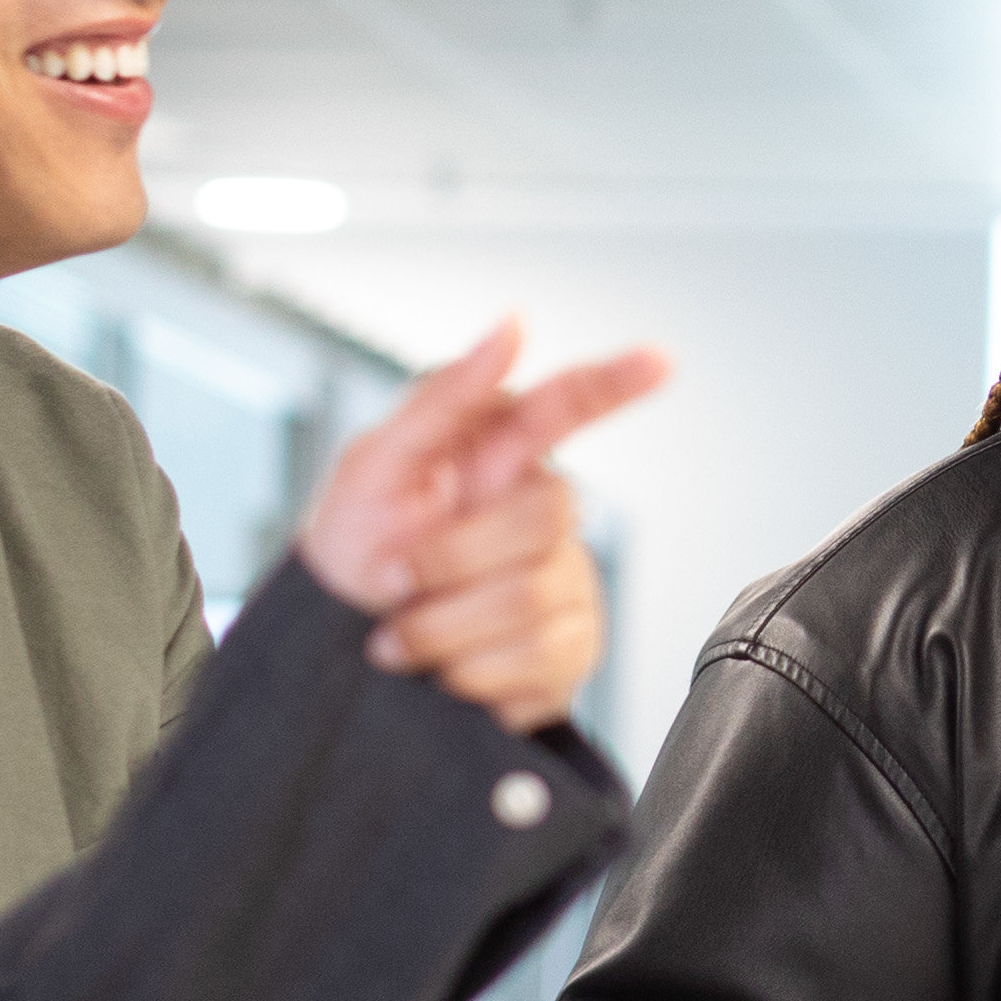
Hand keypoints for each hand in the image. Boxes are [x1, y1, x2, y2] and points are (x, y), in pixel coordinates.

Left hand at [298, 318, 672, 735]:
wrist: (339, 652)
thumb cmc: (357, 547)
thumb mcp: (373, 466)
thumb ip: (441, 397)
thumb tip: (511, 326)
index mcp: (502, 453)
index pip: (572, 405)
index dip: (617, 383)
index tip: (661, 359)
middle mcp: (545, 515)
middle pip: (548, 515)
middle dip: (449, 558)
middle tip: (391, 580)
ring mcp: (565, 584)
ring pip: (533, 596)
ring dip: (443, 626)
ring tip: (400, 637)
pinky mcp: (568, 652)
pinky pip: (540, 662)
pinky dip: (470, 674)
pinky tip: (444, 672)